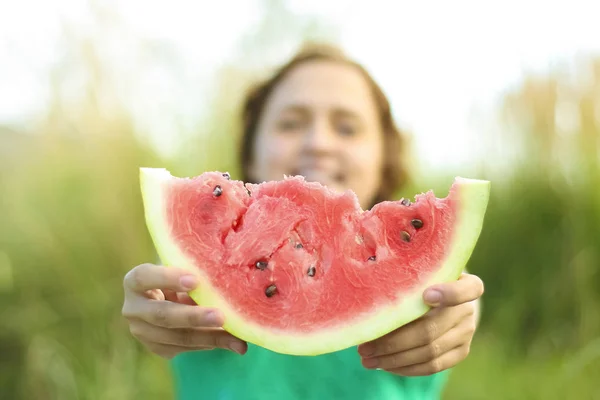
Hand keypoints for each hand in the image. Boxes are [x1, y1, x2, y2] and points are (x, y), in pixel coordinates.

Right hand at [122, 263, 246, 358]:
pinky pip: (184, 349)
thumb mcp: (181, 268)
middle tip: (220, 316)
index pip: (144, 278)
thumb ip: (194, 271)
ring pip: (176, 338)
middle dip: (193, 317)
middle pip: (162, 315)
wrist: (169, 296)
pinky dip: (208, 344)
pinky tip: (230, 342)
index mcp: (135, 281)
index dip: (168, 278)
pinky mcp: (156, 347)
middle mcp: (133, 308)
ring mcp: (142, 331)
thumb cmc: (180, 274)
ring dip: (208, 337)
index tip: (195, 280)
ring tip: (235, 338)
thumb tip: (225, 275)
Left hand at [357, 273, 483, 375]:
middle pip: (431, 329)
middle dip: (393, 342)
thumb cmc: (422, 278)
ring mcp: (467, 333)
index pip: (470, 289)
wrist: (445, 294)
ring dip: (394, 359)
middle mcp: (469, 309)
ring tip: (367, 359)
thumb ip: (407, 279)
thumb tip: (368, 293)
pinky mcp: (461, 352)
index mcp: (464, 282)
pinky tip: (384, 365)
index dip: (449, 294)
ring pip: (429, 352)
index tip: (426, 295)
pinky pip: (433, 366)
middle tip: (364, 347)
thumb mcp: (419, 272)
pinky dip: (406, 368)